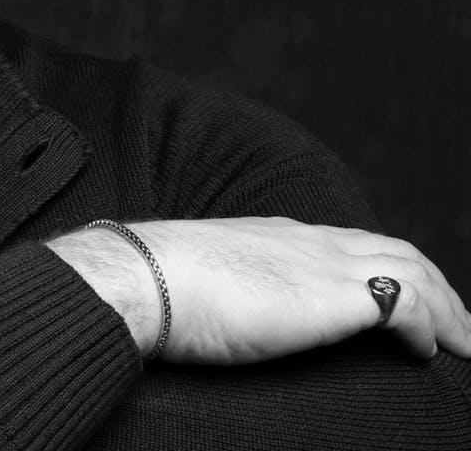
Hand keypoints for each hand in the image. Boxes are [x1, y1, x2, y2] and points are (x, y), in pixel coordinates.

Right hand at [50, 217, 470, 364]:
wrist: (148, 278)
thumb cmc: (158, 286)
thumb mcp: (201, 278)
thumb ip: (223, 284)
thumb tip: (206, 306)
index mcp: (275, 235)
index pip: (348, 243)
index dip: (382, 269)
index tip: (401, 300)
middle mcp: (308, 240)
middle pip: (394, 250)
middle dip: (434, 288)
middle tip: (455, 329)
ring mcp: (325, 263)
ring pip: (414, 270)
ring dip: (447, 308)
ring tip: (461, 344)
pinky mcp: (338, 295)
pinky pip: (408, 301)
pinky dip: (428, 324)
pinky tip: (426, 352)